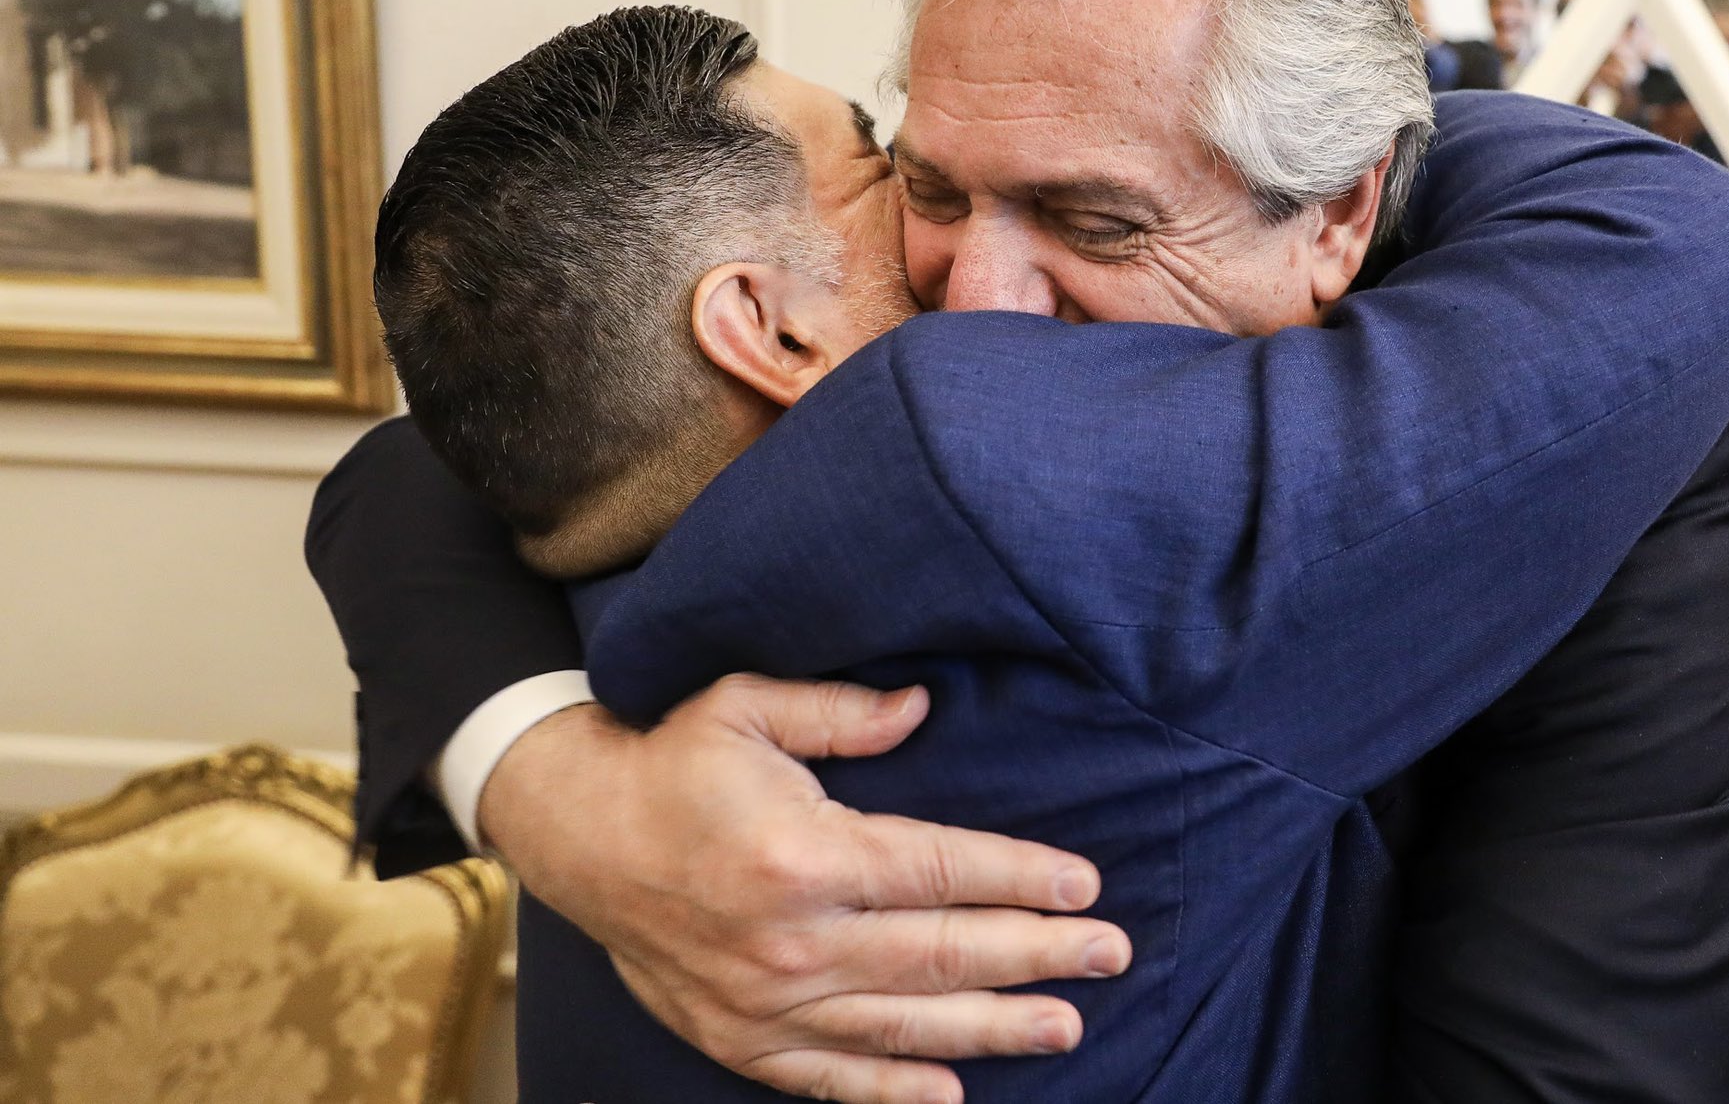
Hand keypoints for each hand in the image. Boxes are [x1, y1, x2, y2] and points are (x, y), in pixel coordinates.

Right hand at [479, 677, 1131, 1103]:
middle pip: (940, 954)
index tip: (1085, 886)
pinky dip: (891, 1092)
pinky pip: (828, 1077)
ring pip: (902, 1026)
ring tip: (1063, 1025)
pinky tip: (952, 1095)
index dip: (1020, 878)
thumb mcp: (747, 706)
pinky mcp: (738, 1038)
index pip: (940, 870)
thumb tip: (923, 707)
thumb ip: (840, 711)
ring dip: (991, 1028)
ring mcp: (764, 1002)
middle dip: (1036, 954)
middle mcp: (791, 939)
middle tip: (1109, 955)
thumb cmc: (673, 761)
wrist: (577, 834)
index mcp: (803, 853)